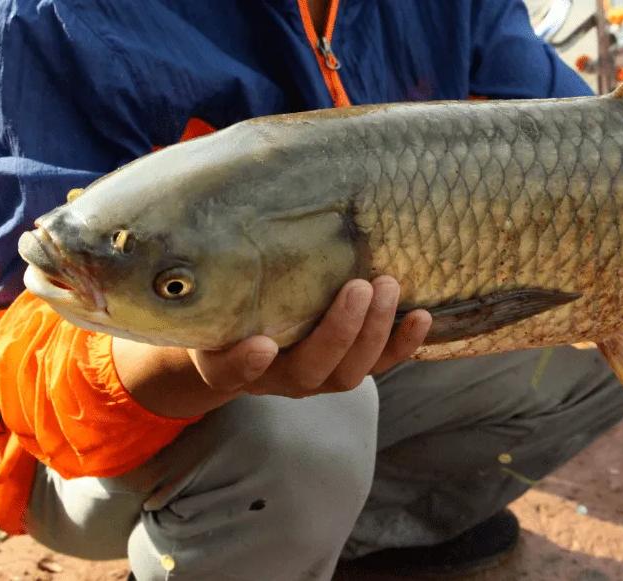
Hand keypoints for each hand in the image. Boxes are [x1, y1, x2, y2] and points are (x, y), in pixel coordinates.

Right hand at [190, 276, 431, 397]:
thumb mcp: (209, 300)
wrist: (246, 336)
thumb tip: (201, 235)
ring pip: (350, 371)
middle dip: (338, 331)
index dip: (246, 364)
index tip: (260, 345)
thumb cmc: (227, 310)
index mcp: (230, 364)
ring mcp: (318, 377)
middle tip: (358, 287)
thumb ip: (212, 283)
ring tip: (387, 286)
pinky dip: (403, 344)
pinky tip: (421, 316)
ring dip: (374, 332)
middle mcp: (277, 379)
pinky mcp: (350, 367)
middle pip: (309, 370)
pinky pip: (380, 365)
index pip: (232, 372)